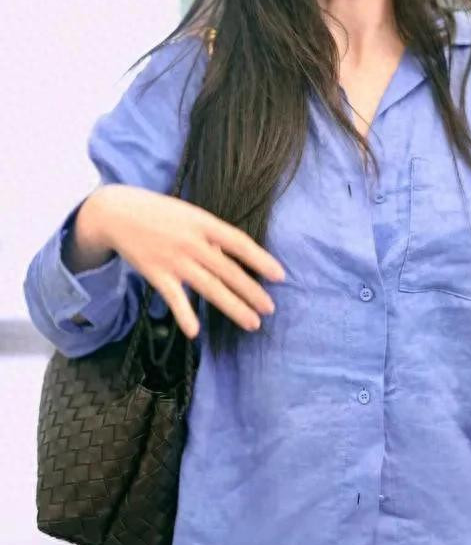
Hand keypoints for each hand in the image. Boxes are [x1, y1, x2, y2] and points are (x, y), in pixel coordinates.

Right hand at [96, 184, 285, 338]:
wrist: (117, 212)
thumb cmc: (159, 212)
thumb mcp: (190, 214)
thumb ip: (211, 235)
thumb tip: (231, 257)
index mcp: (204, 223)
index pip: (239, 243)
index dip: (260, 259)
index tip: (279, 275)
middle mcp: (193, 243)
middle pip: (229, 271)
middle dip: (252, 291)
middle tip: (270, 308)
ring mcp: (175, 260)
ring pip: (210, 287)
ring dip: (233, 307)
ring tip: (252, 322)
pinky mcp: (156, 274)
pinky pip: (174, 298)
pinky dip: (184, 315)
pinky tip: (195, 332)